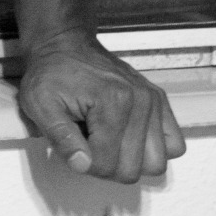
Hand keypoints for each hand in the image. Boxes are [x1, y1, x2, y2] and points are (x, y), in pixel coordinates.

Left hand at [18, 32, 185, 182]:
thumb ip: (60, 138)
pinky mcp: (159, 102)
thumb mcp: (40, 104)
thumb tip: (82, 164)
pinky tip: (129, 138)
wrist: (63, 45)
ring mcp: (153, 101)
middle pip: (132, 170)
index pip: (106, 164)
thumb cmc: (52, 72)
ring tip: (107, 141)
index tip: (74, 146)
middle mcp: (140, 100)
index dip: (84, 163)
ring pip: (155, 164)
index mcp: (112, 101)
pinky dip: (153, 150)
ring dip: (130, 161)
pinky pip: (175, 146)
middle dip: (106, 165)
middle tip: (88, 144)